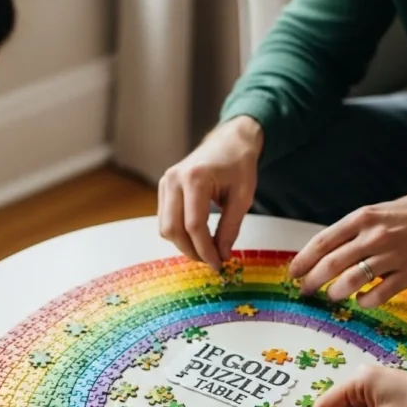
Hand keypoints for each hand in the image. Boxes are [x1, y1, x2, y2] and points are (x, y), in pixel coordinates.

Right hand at [158, 116, 263, 269]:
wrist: (229, 142)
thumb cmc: (239, 165)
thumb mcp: (242, 197)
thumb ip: (230, 228)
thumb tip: (221, 255)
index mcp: (195, 178)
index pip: (194, 225)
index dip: (205, 250)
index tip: (219, 264)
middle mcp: (174, 180)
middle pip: (173, 229)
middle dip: (192, 251)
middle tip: (211, 261)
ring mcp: (165, 183)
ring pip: (165, 227)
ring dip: (183, 245)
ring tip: (205, 250)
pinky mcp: (164, 188)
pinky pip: (165, 219)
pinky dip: (178, 233)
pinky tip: (196, 237)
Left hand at [289, 188, 406, 306]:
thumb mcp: (378, 211)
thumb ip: (353, 229)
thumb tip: (325, 250)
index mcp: (363, 218)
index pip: (322, 242)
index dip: (303, 260)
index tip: (293, 272)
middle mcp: (374, 236)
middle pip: (331, 265)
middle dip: (313, 281)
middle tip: (306, 289)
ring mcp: (392, 256)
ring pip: (351, 282)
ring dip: (336, 293)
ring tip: (332, 295)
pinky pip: (378, 295)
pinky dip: (365, 301)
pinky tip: (361, 300)